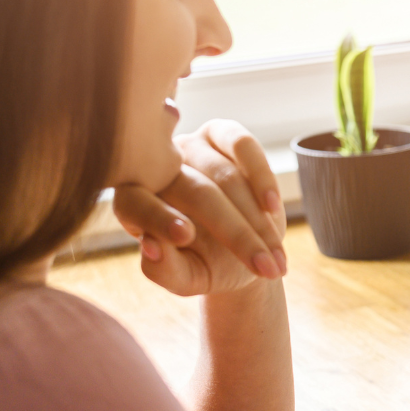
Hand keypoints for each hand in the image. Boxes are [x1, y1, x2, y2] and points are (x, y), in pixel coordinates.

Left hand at [113, 120, 286, 296]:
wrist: (242, 245)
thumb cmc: (207, 264)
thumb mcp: (186, 278)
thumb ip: (164, 270)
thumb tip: (151, 248)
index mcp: (133, 202)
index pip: (136, 203)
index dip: (159, 218)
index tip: (186, 235)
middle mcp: (157, 168)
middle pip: (194, 193)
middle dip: (236, 233)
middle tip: (263, 267)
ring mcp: (189, 147)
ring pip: (225, 176)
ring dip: (258, 219)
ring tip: (275, 257)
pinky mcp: (221, 133)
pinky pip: (242, 143)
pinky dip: (261, 176)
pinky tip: (272, 206)